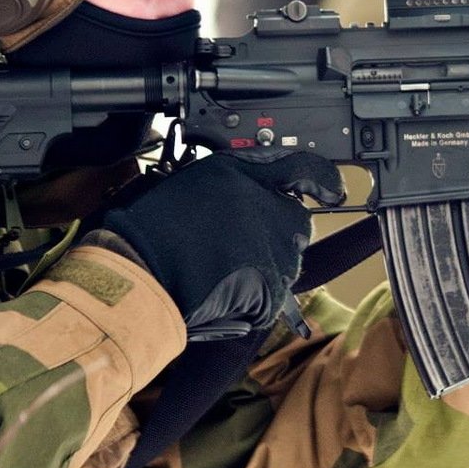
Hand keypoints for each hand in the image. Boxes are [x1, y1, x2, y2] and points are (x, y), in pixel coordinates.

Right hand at [92, 151, 345, 336]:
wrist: (135, 274)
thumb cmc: (145, 232)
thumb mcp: (190, 185)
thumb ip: (231, 186)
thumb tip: (252, 197)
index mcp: (238, 173)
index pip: (299, 165)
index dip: (322, 178)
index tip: (333, 188)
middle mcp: (261, 202)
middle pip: (298, 222)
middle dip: (281, 237)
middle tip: (242, 249)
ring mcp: (269, 244)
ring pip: (288, 261)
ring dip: (267, 269)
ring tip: (223, 273)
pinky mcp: (270, 283)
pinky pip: (274, 296)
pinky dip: (255, 302)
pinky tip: (224, 294)